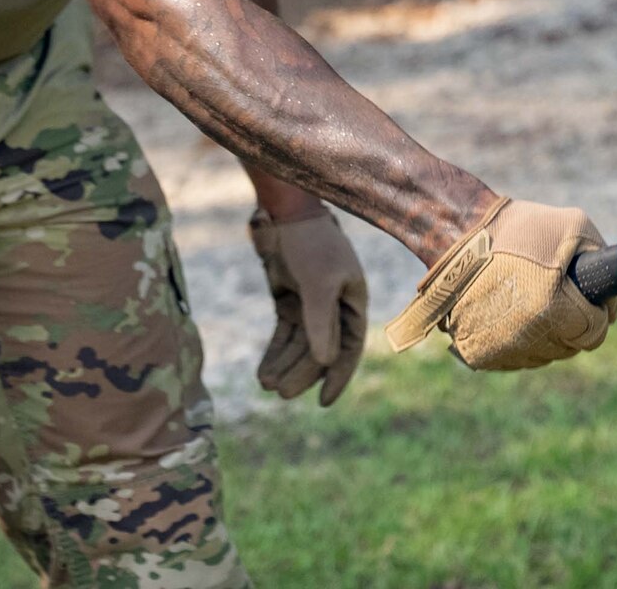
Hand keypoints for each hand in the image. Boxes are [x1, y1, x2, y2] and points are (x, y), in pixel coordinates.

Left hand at [249, 207, 368, 405]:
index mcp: (353, 302)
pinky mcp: (288, 300)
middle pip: (319, 350)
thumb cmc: (310, 243)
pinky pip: (283, 334)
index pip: (349, 348)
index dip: (338, 376)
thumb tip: (325, 362)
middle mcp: (335, 307)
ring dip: (284, 365)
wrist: (284, 213)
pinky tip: (263, 371)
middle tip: (280, 393)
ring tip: (265, 384)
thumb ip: (321, 323)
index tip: (323, 402)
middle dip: (301, 372)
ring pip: (299, 345)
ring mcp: (310, 304)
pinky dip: (274, 353)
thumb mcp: (318, 282)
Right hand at [384, 198, 616, 370]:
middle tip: (560, 292)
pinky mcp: (479, 355)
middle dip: (573, 322)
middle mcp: (527, 336)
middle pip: (571, 347)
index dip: (598, 312)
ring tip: (533, 297)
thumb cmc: (518, 228)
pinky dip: (520, 339)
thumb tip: (612, 292)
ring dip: (547, 333)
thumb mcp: (573, 227)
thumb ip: (604, 260)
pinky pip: (516, 357)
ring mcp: (501, 350)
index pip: (595, 332)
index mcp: (552, 308)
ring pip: (544, 355)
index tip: (588, 296)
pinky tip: (512, 311)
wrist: (455, 236)